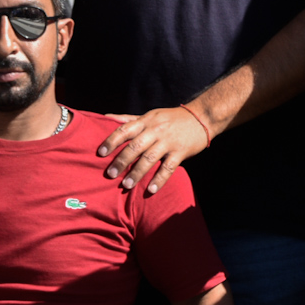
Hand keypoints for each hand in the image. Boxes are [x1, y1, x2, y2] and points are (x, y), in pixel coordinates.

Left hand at [98, 107, 212, 192]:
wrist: (203, 117)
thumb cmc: (172, 118)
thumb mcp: (151, 115)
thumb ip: (128, 119)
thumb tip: (105, 118)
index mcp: (147, 121)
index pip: (125, 130)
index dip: (111, 141)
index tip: (100, 153)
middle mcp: (156, 130)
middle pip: (135, 146)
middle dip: (121, 161)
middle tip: (110, 174)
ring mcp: (169, 141)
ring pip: (150, 158)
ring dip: (137, 172)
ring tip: (126, 184)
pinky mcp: (181, 151)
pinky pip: (169, 167)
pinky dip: (160, 179)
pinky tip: (151, 189)